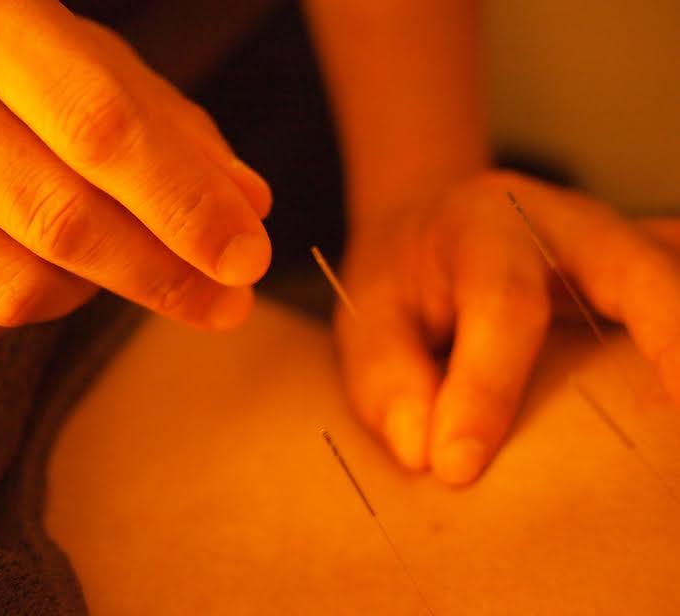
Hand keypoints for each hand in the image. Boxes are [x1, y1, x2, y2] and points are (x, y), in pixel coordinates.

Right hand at [0, 0, 270, 349]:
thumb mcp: (71, 48)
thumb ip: (163, 123)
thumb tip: (247, 206)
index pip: (99, 125)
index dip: (183, 204)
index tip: (246, 258)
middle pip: (58, 219)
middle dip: (162, 275)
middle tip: (227, 301)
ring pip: (6, 285)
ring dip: (90, 294)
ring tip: (116, 263)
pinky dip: (12, 318)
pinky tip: (36, 276)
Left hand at [335, 171, 679, 484]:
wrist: (428, 225)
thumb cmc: (401, 280)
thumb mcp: (368, 317)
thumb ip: (387, 381)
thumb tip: (429, 455)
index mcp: (482, 224)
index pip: (503, 305)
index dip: (486, 388)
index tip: (457, 464)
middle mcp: (564, 222)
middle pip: (641, 272)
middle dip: (670, 344)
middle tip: (670, 427)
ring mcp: (615, 241)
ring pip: (675, 275)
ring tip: (675, 429)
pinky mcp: (640, 267)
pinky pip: (677, 287)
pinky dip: (677, 334)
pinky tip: (667, 393)